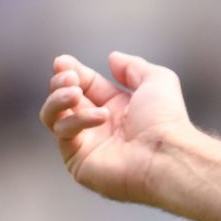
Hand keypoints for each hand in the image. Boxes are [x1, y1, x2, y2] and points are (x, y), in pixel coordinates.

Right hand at [38, 52, 195, 204]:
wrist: (167, 155)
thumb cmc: (166, 120)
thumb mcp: (157, 80)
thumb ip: (133, 67)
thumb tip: (112, 58)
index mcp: (117, 108)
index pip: (84, 85)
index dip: (72, 71)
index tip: (63, 61)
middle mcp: (100, 127)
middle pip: (63, 99)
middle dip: (60, 83)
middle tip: (69, 78)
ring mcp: (87, 145)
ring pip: (52, 116)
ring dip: (58, 99)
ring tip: (74, 92)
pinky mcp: (78, 161)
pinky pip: (63, 133)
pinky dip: (77, 120)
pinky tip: (100, 116)